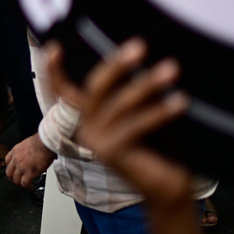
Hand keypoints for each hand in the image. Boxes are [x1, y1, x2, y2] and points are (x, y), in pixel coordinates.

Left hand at [5, 133, 55, 188]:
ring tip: (26, 185)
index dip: (10, 168)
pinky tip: (31, 186)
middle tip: (17, 181)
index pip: (7, 161)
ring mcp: (21, 167)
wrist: (45, 144)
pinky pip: (25, 183)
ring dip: (20, 184)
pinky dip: (27, 187)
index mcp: (16, 151)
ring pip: (16, 180)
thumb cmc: (41, 142)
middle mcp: (16, 159)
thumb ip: (28, 150)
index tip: (13, 171)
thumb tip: (34, 153)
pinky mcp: (29, 173)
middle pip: (9, 173)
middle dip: (12, 179)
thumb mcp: (29, 143)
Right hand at [48, 38, 192, 206]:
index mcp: (89, 118)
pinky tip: (180, 100)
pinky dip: (160, 111)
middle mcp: (87, 129)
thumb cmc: (160, 147)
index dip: (52, 70)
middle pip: (95, 88)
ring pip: (119, 104)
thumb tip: (139, 54)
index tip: (54, 47)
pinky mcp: (112, 153)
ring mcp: (96, 142)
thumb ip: (132, 90)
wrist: (169, 187)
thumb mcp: (141, 111)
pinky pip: (136, 124)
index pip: (62, 90)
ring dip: (147, 84)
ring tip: (171, 69)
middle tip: (139, 46)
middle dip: (117, 64)